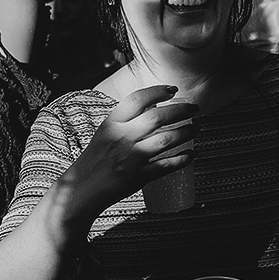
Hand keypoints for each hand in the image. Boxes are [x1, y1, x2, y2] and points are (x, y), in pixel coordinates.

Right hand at [58, 85, 197, 224]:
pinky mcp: (139, 177)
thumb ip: (124, 121)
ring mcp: (131, 158)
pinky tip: (192, 154)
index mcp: (111, 124)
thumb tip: (151, 107)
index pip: (137, 100)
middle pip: (157, 117)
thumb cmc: (94, 160)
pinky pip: (167, 166)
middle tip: (194, 109)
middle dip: (181, 111)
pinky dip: (183, 159)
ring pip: (166, 139)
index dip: (158, 92)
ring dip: (187, 132)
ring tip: (196, 128)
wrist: (82, 189)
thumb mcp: (104, 133)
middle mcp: (122, 138)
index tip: (173, 90)